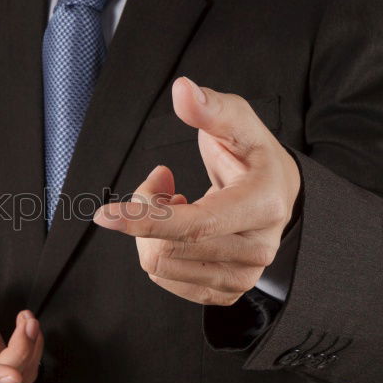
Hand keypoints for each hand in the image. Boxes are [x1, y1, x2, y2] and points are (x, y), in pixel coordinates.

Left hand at [93, 77, 300, 305]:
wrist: (278, 194)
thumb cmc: (252, 153)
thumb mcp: (237, 121)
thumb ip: (211, 107)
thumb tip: (183, 90)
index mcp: (263, 205)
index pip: (193, 225)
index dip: (144, 219)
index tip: (104, 214)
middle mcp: (257, 248)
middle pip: (167, 247)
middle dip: (146, 212)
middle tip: (162, 183)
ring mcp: (243, 276)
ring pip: (160, 267)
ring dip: (150, 232)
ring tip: (174, 203)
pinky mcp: (227, 291)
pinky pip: (166, 281)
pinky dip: (159, 250)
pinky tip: (177, 228)